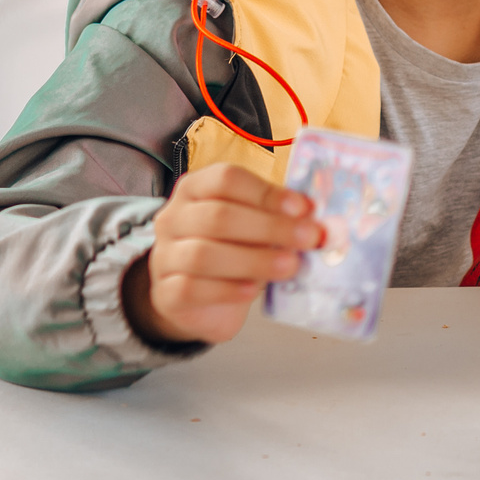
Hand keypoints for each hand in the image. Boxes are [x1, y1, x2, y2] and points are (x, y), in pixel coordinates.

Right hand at [121, 160, 321, 347]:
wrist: (197, 300)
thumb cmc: (230, 252)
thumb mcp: (252, 226)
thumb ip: (276, 217)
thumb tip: (314, 216)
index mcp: (197, 189)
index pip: (226, 179)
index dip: (267, 192)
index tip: (303, 208)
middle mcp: (174, 218)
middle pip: (218, 216)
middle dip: (269, 227)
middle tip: (308, 238)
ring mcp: (165, 256)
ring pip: (204, 254)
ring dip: (254, 260)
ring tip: (290, 266)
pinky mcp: (167, 293)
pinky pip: (192, 288)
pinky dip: (227, 289)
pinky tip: (253, 290)